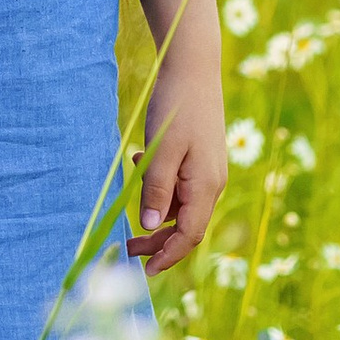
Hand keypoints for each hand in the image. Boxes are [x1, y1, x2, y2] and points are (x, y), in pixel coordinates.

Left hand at [132, 0, 225, 276]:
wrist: (193, 69)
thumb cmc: (176, 108)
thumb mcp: (160, 152)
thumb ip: (156, 190)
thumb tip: (150, 226)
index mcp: (206, 185)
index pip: (189, 235)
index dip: (167, 256)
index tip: (144, 270)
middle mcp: (212, 183)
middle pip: (187, 226)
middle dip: (158, 241)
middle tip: (127, 247)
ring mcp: (208, 171)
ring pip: (183, 207)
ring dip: (157, 214)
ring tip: (129, 204)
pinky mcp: (201, 159)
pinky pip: (182, 186)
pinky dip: (160, 189)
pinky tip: (140, 166)